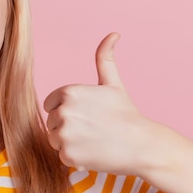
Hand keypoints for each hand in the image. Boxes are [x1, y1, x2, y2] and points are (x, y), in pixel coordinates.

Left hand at [43, 32, 153, 173]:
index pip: (50, 105)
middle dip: (68, 127)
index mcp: (68, 92)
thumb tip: (113, 34)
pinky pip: (62, 156)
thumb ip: (105, 58)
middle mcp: (63, 111)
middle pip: (51, 123)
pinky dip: (75, 158)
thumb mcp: (113, 83)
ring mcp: (64, 134)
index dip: (67, 111)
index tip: (86, 115)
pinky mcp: (67, 155)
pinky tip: (93, 153)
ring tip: (93, 140)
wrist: (143, 144)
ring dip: (69, 143)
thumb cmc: (126, 113)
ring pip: (54, 140)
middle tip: (93, 129)